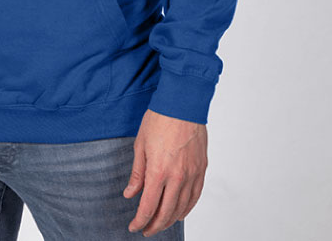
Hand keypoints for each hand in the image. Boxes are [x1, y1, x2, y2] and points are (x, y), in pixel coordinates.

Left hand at [123, 108, 206, 235]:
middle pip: (166, 212)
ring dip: (170, 220)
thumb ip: (137, 173)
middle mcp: (177, 176)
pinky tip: (180, 212)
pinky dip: (187, 208)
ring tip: (161, 223)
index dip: (140, 221)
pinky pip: (195, 196)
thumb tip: (130, 193)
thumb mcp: (140, 144)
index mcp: (159, 171)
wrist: (182, 103)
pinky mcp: (201, 168)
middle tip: (146, 229)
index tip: (134, 227)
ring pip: (182, 208)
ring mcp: (192, 174)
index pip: (148, 207)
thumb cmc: (160, 119)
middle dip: (154, 225)